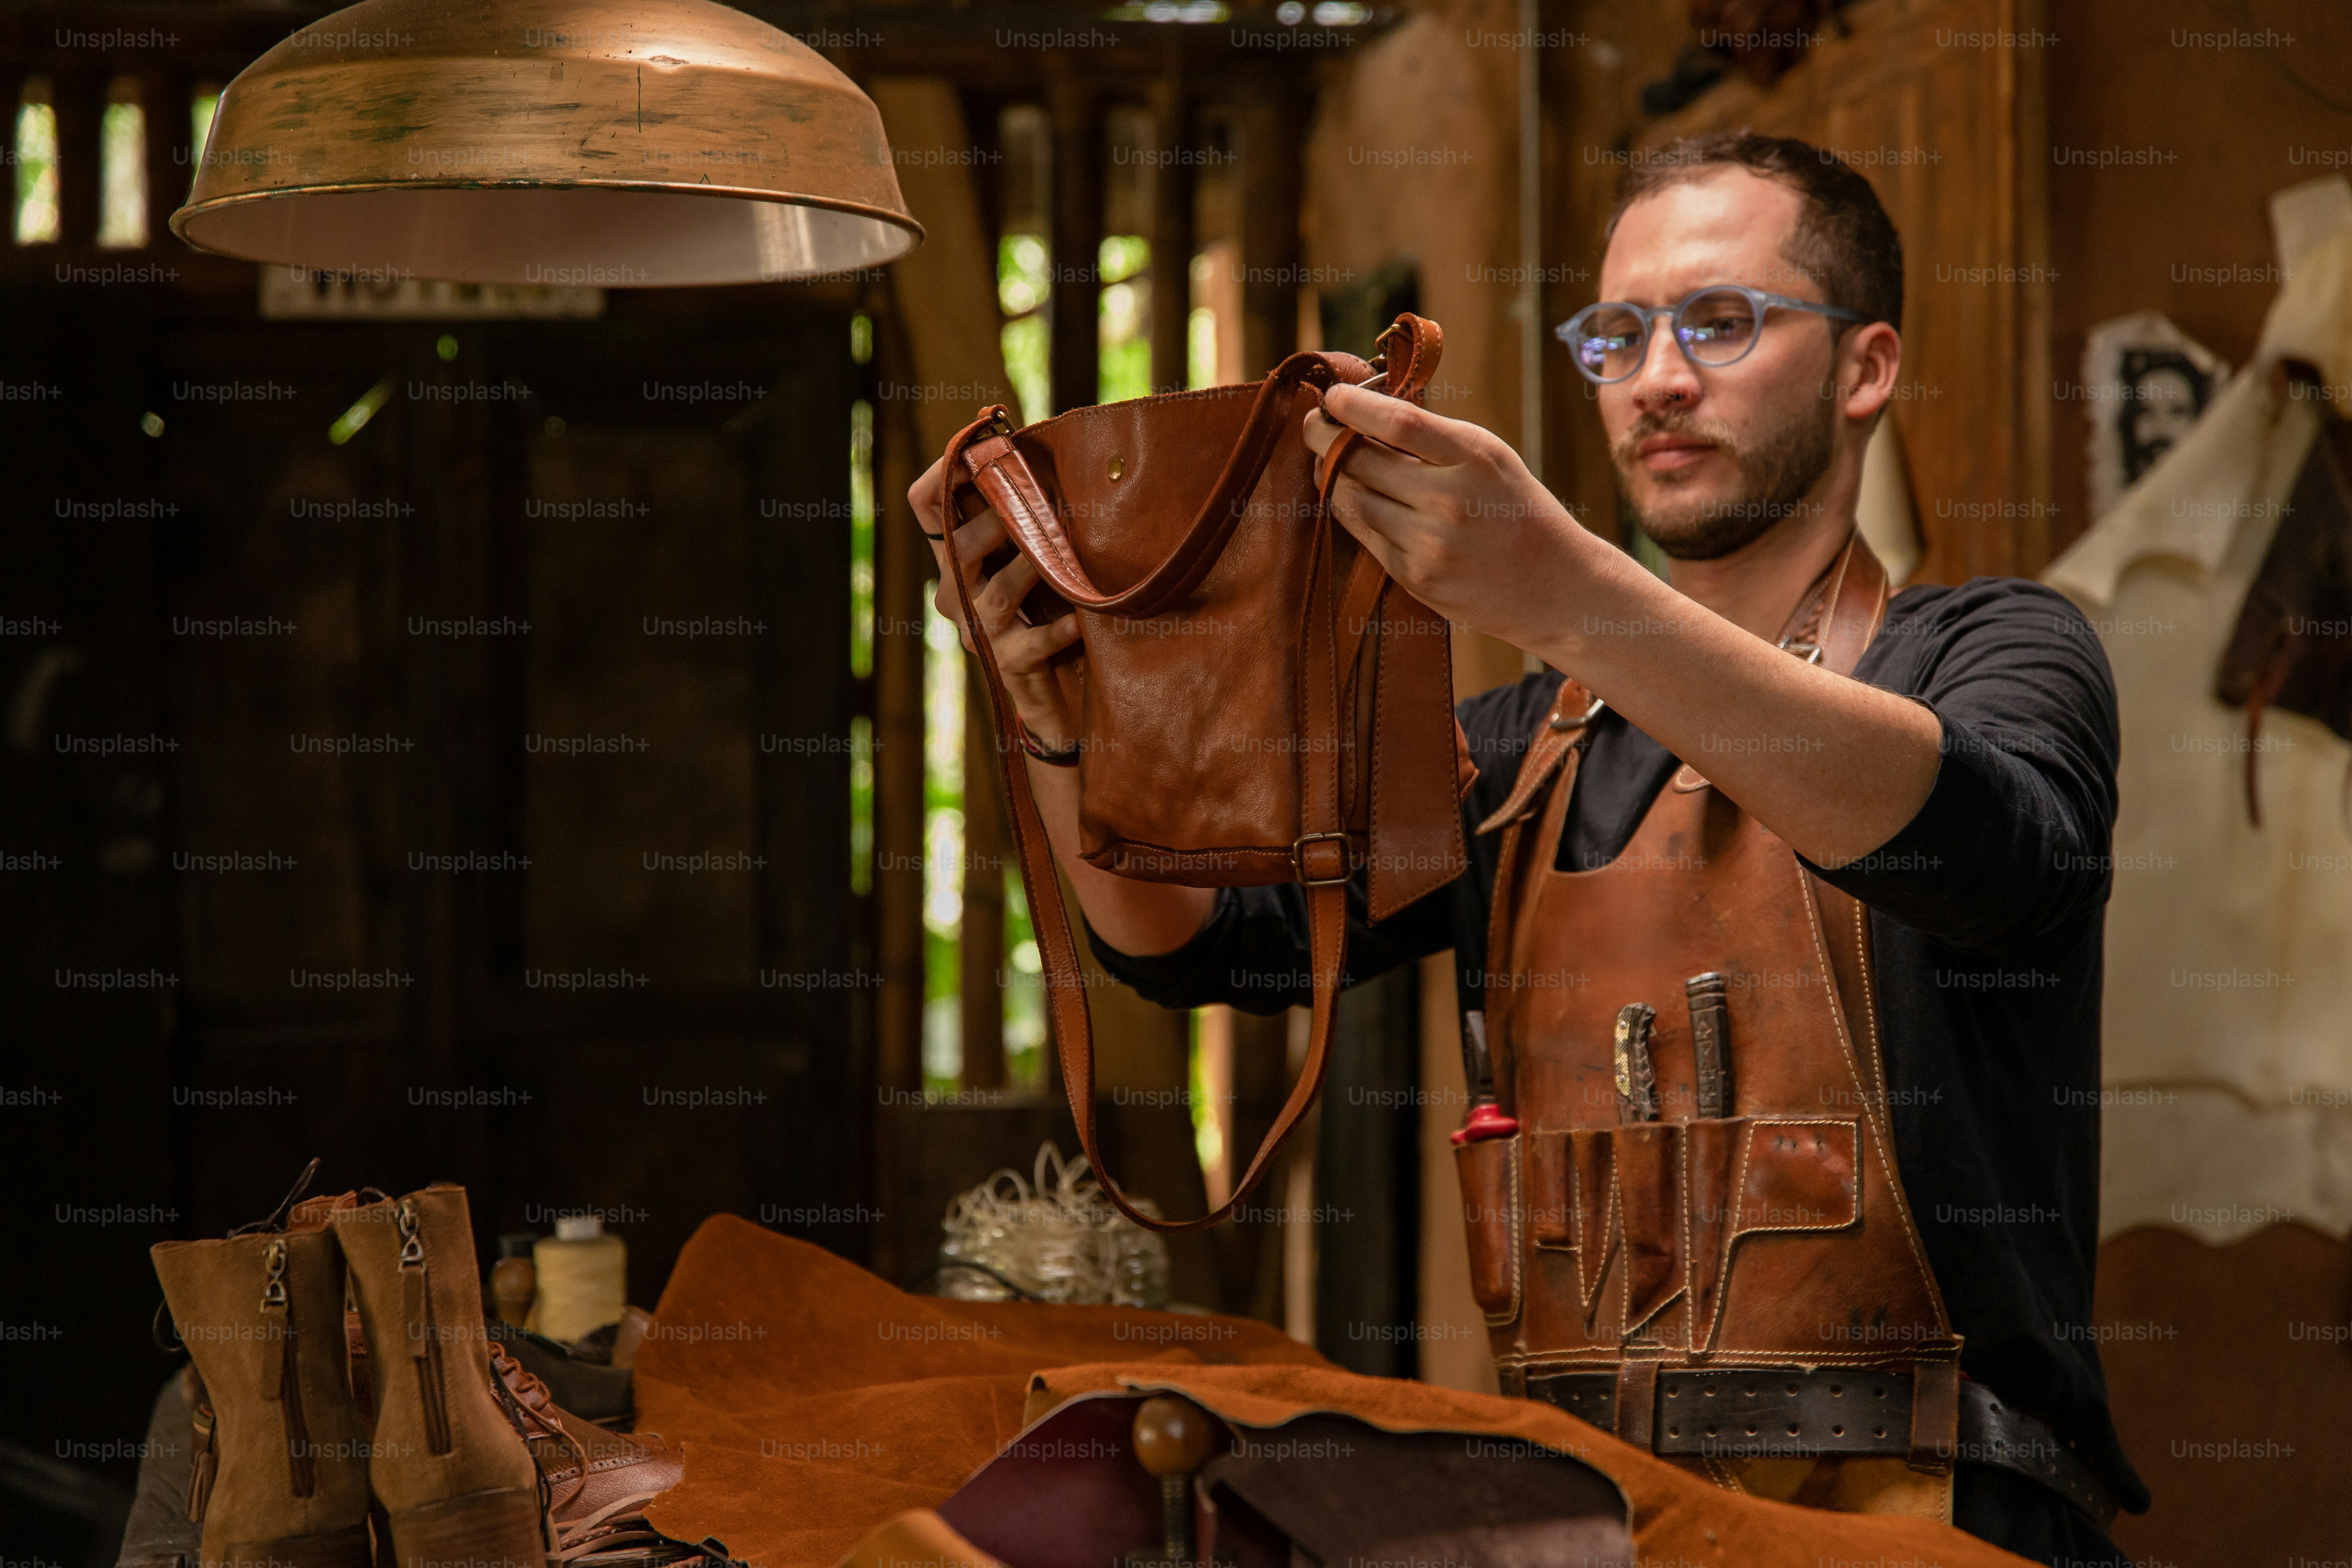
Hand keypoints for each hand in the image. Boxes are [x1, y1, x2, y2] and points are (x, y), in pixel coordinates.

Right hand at [908, 454, 1083, 746]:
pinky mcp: (1009, 666)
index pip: (925, 505)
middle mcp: (958, 593)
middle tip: (1039, 499)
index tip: (980, 446)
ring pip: (994, 592)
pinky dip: (1055, 629)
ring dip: (1029, 568)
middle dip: (998, 517)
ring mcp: (980, 631)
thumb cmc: (1048, 612)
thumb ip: (1030, 509)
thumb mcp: (1035, 554)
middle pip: (959, 544)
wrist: (1058, 696)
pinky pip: (1029, 644)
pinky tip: (1077, 619)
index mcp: (957, 558)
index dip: (943, 471)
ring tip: (1059, 554)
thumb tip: (1040, 442)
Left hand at [1302, 382, 1597, 654]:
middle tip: (1314, 426)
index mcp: (1474, 457)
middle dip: (1326, 438)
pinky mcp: (1416, 578)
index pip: (1398, 422)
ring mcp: (1431, 545)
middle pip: (1361, 461)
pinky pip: (1364, 536)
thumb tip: (1364, 413)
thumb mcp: (1491, 458)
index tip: (1332, 396)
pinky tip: (1353, 499)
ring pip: (1352, 500)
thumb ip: (1435, 438)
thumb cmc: (1517, 510)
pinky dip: (1352, 513)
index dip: (1354, 406)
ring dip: (1332, 477)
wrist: (1555, 586)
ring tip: (1329, 461)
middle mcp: (1450, 501)